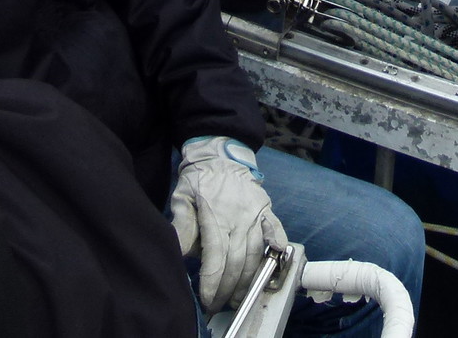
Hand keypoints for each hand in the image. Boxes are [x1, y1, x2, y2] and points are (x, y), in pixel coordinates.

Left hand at [169, 137, 287, 311]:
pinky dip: (278, 247)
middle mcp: (239, 218)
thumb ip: (181, 226)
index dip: (213, 283)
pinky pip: (275, 230)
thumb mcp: (181, 199)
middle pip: (237, 262)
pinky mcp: (266, 209)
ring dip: (249, 279)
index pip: (216, 258)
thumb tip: (179, 253)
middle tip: (220, 305)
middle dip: (228, 288)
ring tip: (240, 296)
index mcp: (216, 216)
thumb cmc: (198, 179)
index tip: (207, 299)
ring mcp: (256, 214)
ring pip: (256, 253)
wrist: (220, 153)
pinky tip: (278, 262)